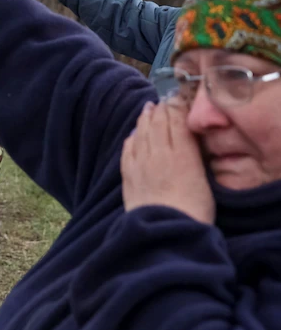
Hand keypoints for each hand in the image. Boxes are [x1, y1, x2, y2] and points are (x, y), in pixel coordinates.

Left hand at [121, 100, 214, 223]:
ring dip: (144, 119)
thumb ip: (194, 156)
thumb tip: (188, 138)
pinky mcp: (127, 175)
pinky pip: (127, 149)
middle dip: (160, 110)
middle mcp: (158, 154)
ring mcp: (140, 163)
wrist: (164, 230)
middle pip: (157, 124)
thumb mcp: (203, 180)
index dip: (176, 108)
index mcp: (182, 154)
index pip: (177, 122)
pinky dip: (131, 138)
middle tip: (162, 101)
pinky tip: (133, 134)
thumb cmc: (193, 211)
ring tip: (147, 109)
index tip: (177, 99)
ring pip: (140, 133)